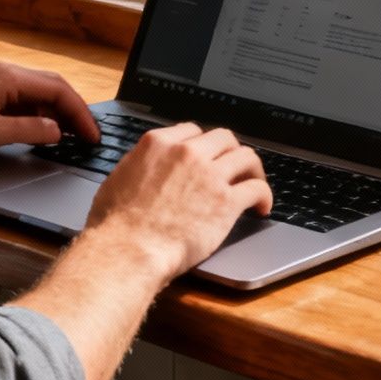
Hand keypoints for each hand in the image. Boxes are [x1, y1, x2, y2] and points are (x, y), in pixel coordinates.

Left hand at [0, 62, 99, 160]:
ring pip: (37, 94)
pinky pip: (21, 101)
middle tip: (89, 137)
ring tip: (70, 138)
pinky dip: (37, 115)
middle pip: (51, 87)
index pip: (58, 89)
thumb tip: (56, 131)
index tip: (92, 135)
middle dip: (73, 111)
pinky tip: (41, 132)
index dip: (80, 113)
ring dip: (56, 114)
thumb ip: (27, 130)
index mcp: (7, 78)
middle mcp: (3, 74)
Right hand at [84, 123, 272, 280]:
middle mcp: (187, 152)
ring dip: (253, 169)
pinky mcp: (227, 201)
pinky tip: (262, 206)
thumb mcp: (119, 180)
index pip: (192, 130)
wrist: (129, 249)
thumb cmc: (116, 224)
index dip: (202, 144)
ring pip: (246, 157)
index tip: (207, 155)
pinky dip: (264, 196)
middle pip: (223, 138)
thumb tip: (145, 168)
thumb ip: (140, 166)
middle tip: (233, 167)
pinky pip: (257, 188)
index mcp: (159, 144)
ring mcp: (210, 175)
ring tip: (254, 182)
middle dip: (230, 151)